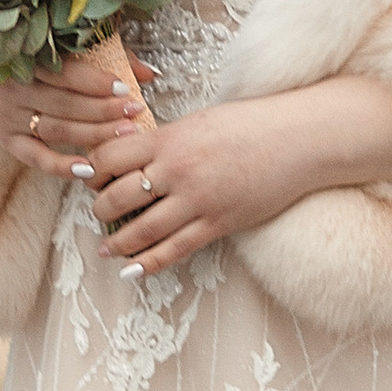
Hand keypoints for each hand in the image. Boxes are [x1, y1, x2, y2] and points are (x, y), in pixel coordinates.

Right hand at [0, 38, 154, 175]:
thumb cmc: (26, 57)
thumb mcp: (55, 47)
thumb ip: (104, 55)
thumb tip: (151, 73)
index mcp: (24, 58)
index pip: (66, 73)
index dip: (97, 83)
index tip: (127, 89)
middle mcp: (13, 88)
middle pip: (66, 104)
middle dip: (104, 110)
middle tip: (135, 113)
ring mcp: (8, 118)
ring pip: (58, 130)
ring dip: (94, 135)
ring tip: (125, 135)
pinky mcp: (7, 141)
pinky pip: (37, 158)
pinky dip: (62, 166)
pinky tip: (89, 169)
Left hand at [84, 92, 332, 279]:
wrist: (300, 140)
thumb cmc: (252, 123)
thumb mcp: (199, 120)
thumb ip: (164, 138)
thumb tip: (131, 150)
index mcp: (169, 140)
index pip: (109, 158)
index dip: (93, 169)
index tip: (91, 176)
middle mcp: (177, 171)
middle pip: (117, 197)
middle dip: (100, 208)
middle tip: (98, 211)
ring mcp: (197, 201)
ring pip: (141, 230)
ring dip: (117, 242)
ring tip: (106, 247)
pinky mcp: (217, 224)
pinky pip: (174, 250)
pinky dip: (148, 263)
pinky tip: (132, 269)